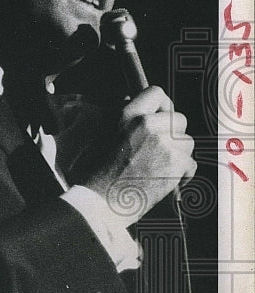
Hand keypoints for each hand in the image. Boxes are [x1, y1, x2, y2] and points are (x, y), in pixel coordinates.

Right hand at [83, 86, 195, 225]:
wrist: (103, 198)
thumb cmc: (101, 169)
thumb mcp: (105, 133)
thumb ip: (125, 116)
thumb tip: (138, 102)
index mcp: (128, 114)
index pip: (157, 93)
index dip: (162, 106)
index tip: (160, 117)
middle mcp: (148, 125)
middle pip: (179, 119)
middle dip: (173, 134)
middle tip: (159, 148)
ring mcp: (165, 144)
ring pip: (187, 142)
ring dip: (178, 154)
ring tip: (159, 166)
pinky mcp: (177, 163)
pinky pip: (191, 164)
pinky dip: (182, 174)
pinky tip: (164, 179)